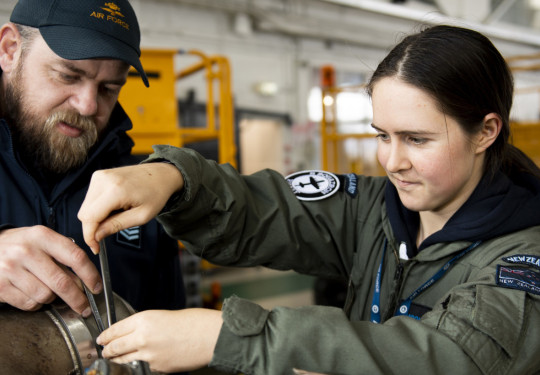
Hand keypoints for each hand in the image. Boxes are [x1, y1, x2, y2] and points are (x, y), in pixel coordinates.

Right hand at [0, 226, 101, 314]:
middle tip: (84, 307)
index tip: (96, 287)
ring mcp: (11, 269)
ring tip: (47, 290)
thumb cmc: (18, 245)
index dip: (90, 275)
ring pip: (46, 295)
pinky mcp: (1, 286)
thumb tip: (84, 281)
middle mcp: (26, 251)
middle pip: (62, 282)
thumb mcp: (41, 241)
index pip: (75, 257)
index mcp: (42, 236)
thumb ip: (63, 256)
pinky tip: (32, 293)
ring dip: (52, 299)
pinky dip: (36, 304)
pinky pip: (30, 303)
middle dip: (78, 299)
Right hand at [78, 163, 183, 253]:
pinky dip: (98, 207)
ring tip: (118, 213)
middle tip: (111, 230)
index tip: (95, 247)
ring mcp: (99, 176)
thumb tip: (96, 236)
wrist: (160, 175)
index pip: (89, 217)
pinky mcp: (98, 176)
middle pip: (84, 213)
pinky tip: (114, 206)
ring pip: (86, 207)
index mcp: (115, 190)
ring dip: (97, 216)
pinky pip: (90, 199)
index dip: (89, 235)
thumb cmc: (156, 194)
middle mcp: (103, 180)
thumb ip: (116, 226)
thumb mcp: (141, 216)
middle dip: (94, 227)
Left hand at [97, 309, 222, 372]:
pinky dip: (138, 364)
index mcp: (144, 320)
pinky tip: (140, 361)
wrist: (211, 337)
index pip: (115, 330)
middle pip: (115, 347)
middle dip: (107, 350)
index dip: (105, 335)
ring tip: (116, 357)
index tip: (102, 338)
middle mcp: (143, 338)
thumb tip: (133, 333)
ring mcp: (149, 355)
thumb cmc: (194, 322)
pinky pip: (142, 366)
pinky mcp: (157, 368)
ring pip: (124, 360)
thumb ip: (146, 324)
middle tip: (104, 350)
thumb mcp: (164, 315)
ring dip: (118, 359)